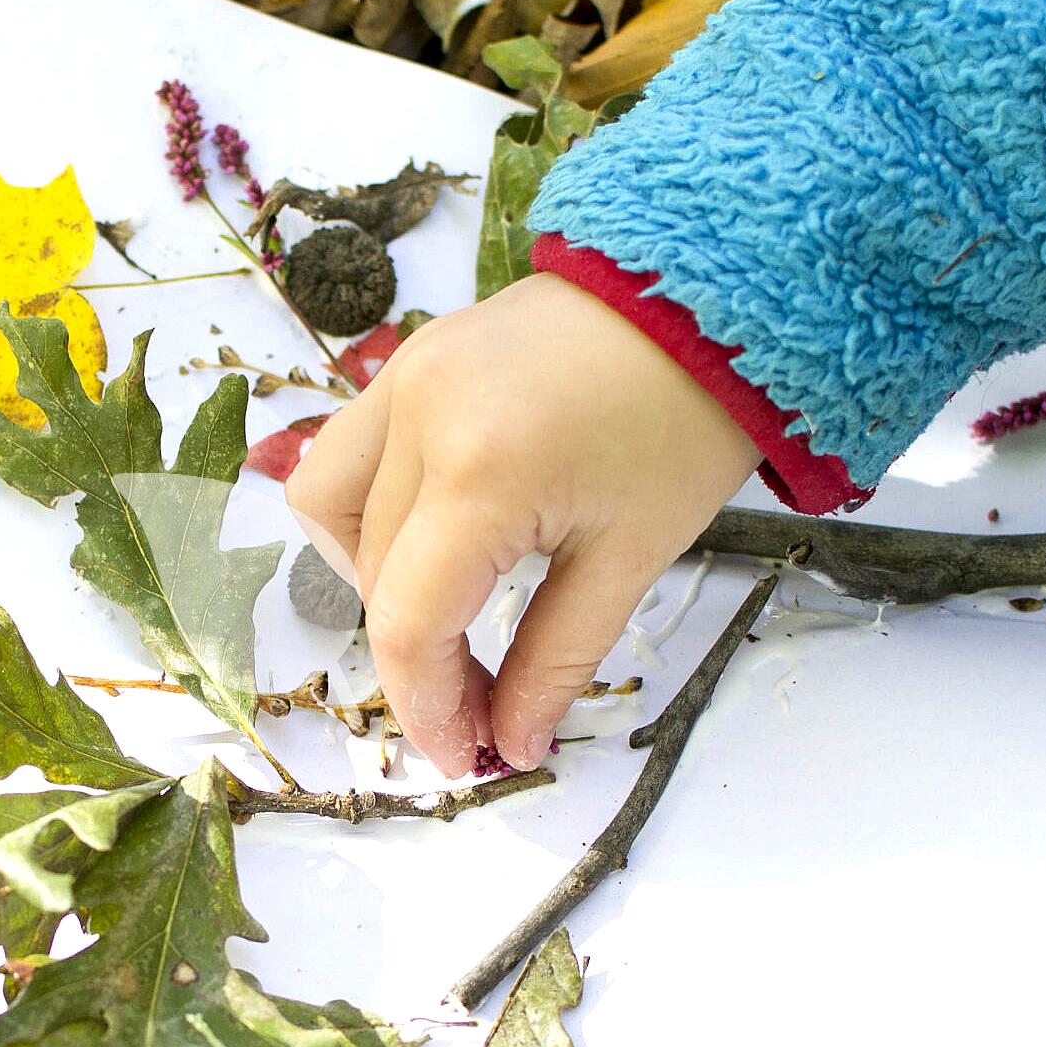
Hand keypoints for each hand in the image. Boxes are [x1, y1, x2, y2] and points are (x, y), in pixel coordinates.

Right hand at [286, 273, 760, 774]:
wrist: (715, 291)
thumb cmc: (690, 416)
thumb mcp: (632, 556)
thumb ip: (557, 659)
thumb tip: (511, 741)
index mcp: (483, 471)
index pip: (409, 623)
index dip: (427, 707)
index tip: (467, 755)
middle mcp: (421, 415)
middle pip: (369, 577)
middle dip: (419, 657)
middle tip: (486, 704)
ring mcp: (406, 376)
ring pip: (330, 508)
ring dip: (372, 577)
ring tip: (451, 610)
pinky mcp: (413, 359)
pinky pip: (351, 451)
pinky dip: (374, 510)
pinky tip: (440, 537)